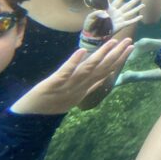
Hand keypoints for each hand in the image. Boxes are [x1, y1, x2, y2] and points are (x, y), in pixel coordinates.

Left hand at [10, 38, 133, 114]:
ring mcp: (68, 86)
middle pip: (101, 69)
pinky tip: (82, 51)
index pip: (106, 72)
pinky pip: (66, 72)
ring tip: (112, 42)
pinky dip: (74, 62)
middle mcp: (80, 87)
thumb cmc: (50, 106)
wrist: (30, 118)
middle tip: (128, 41)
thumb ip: (89, 86)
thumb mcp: (74, 97)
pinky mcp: (54, 84)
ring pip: (88, 69)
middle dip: (116, 55)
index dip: (119, 60)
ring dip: (101, 55)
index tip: (130, 48)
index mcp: (85, 88)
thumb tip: (103, 76)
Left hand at [82, 0, 143, 37]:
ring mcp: (120, 19)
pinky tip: (141, 16)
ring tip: (143, 5)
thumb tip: (103, 9)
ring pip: (130, 12)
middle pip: (127, 5)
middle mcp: (117, 13)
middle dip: (134, 1)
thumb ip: (97, 10)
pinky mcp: (121, 26)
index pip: (117, 1)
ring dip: (137, 9)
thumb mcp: (92, 15)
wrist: (94, 34)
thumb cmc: (91, 24)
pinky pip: (130, 22)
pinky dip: (135, 19)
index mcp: (110, 9)